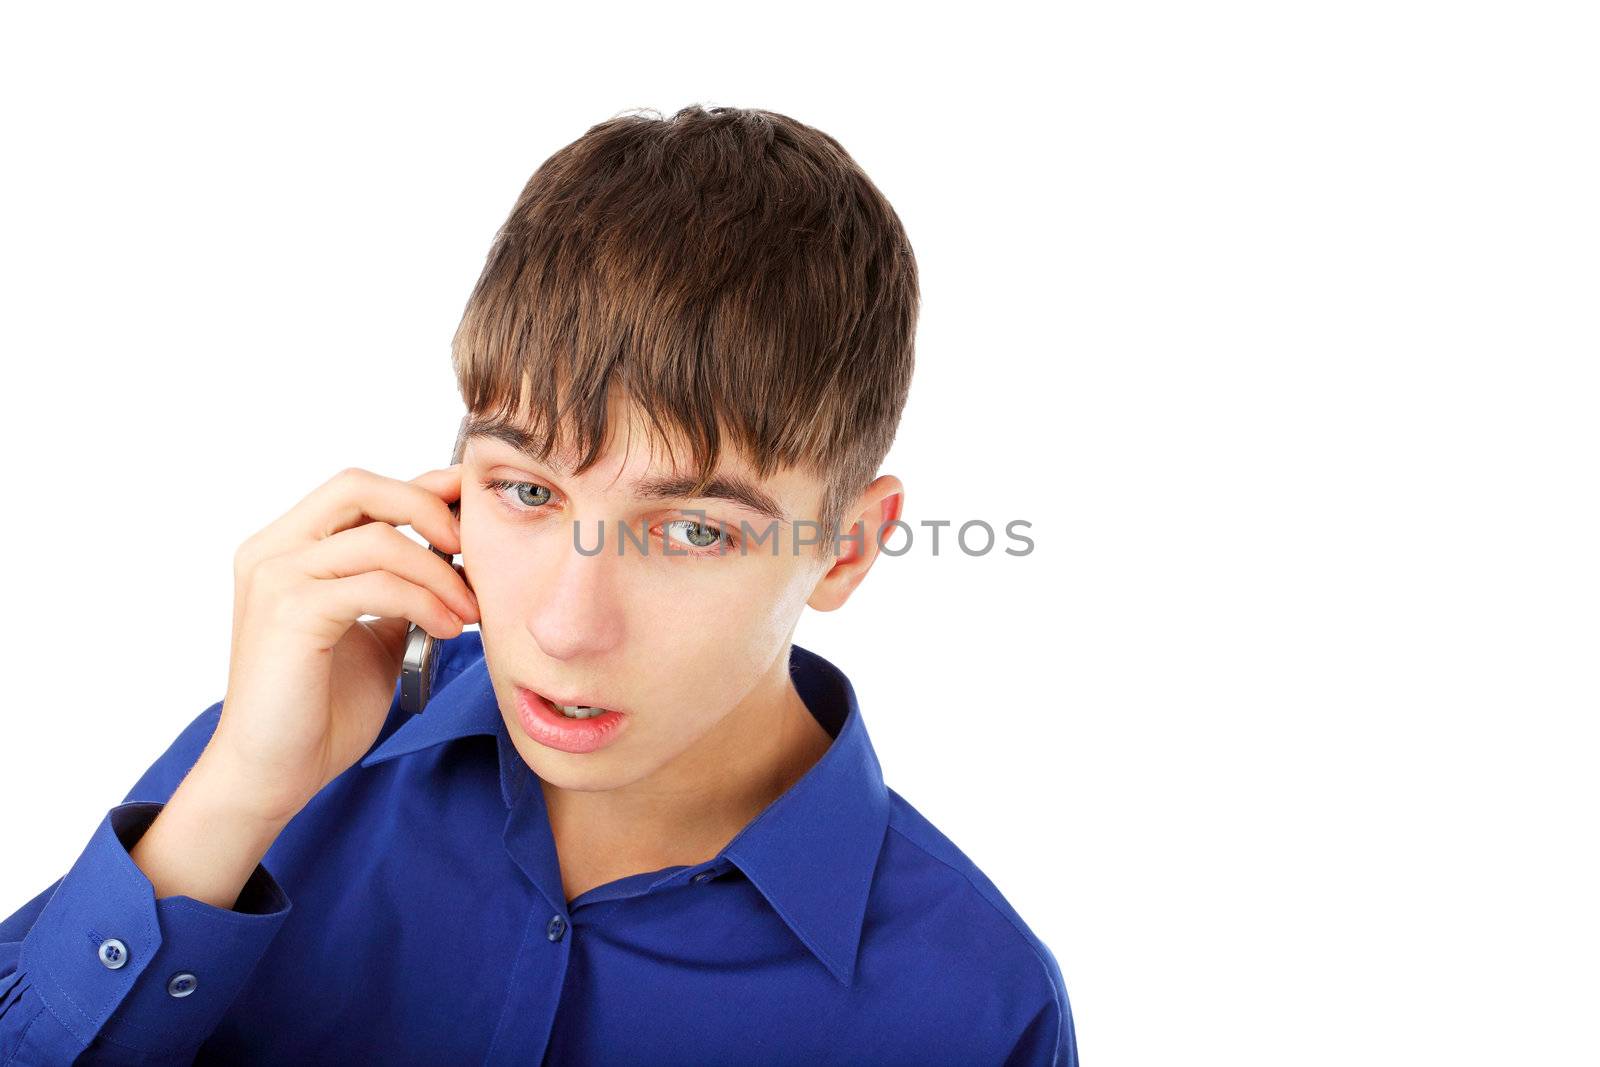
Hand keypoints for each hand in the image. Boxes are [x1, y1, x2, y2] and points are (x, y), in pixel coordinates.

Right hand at [204, 464, 479, 823]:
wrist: (275, 771)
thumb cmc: (321, 707)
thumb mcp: (373, 632)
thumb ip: (399, 587)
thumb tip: (454, 558)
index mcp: (288, 547)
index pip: (360, 489)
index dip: (422, 488)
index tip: (474, 508)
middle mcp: (272, 550)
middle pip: (359, 486)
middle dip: (429, 508)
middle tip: (474, 550)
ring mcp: (276, 577)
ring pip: (379, 538)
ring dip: (439, 572)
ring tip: (470, 610)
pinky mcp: (289, 612)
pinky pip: (375, 585)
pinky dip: (423, 601)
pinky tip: (447, 628)